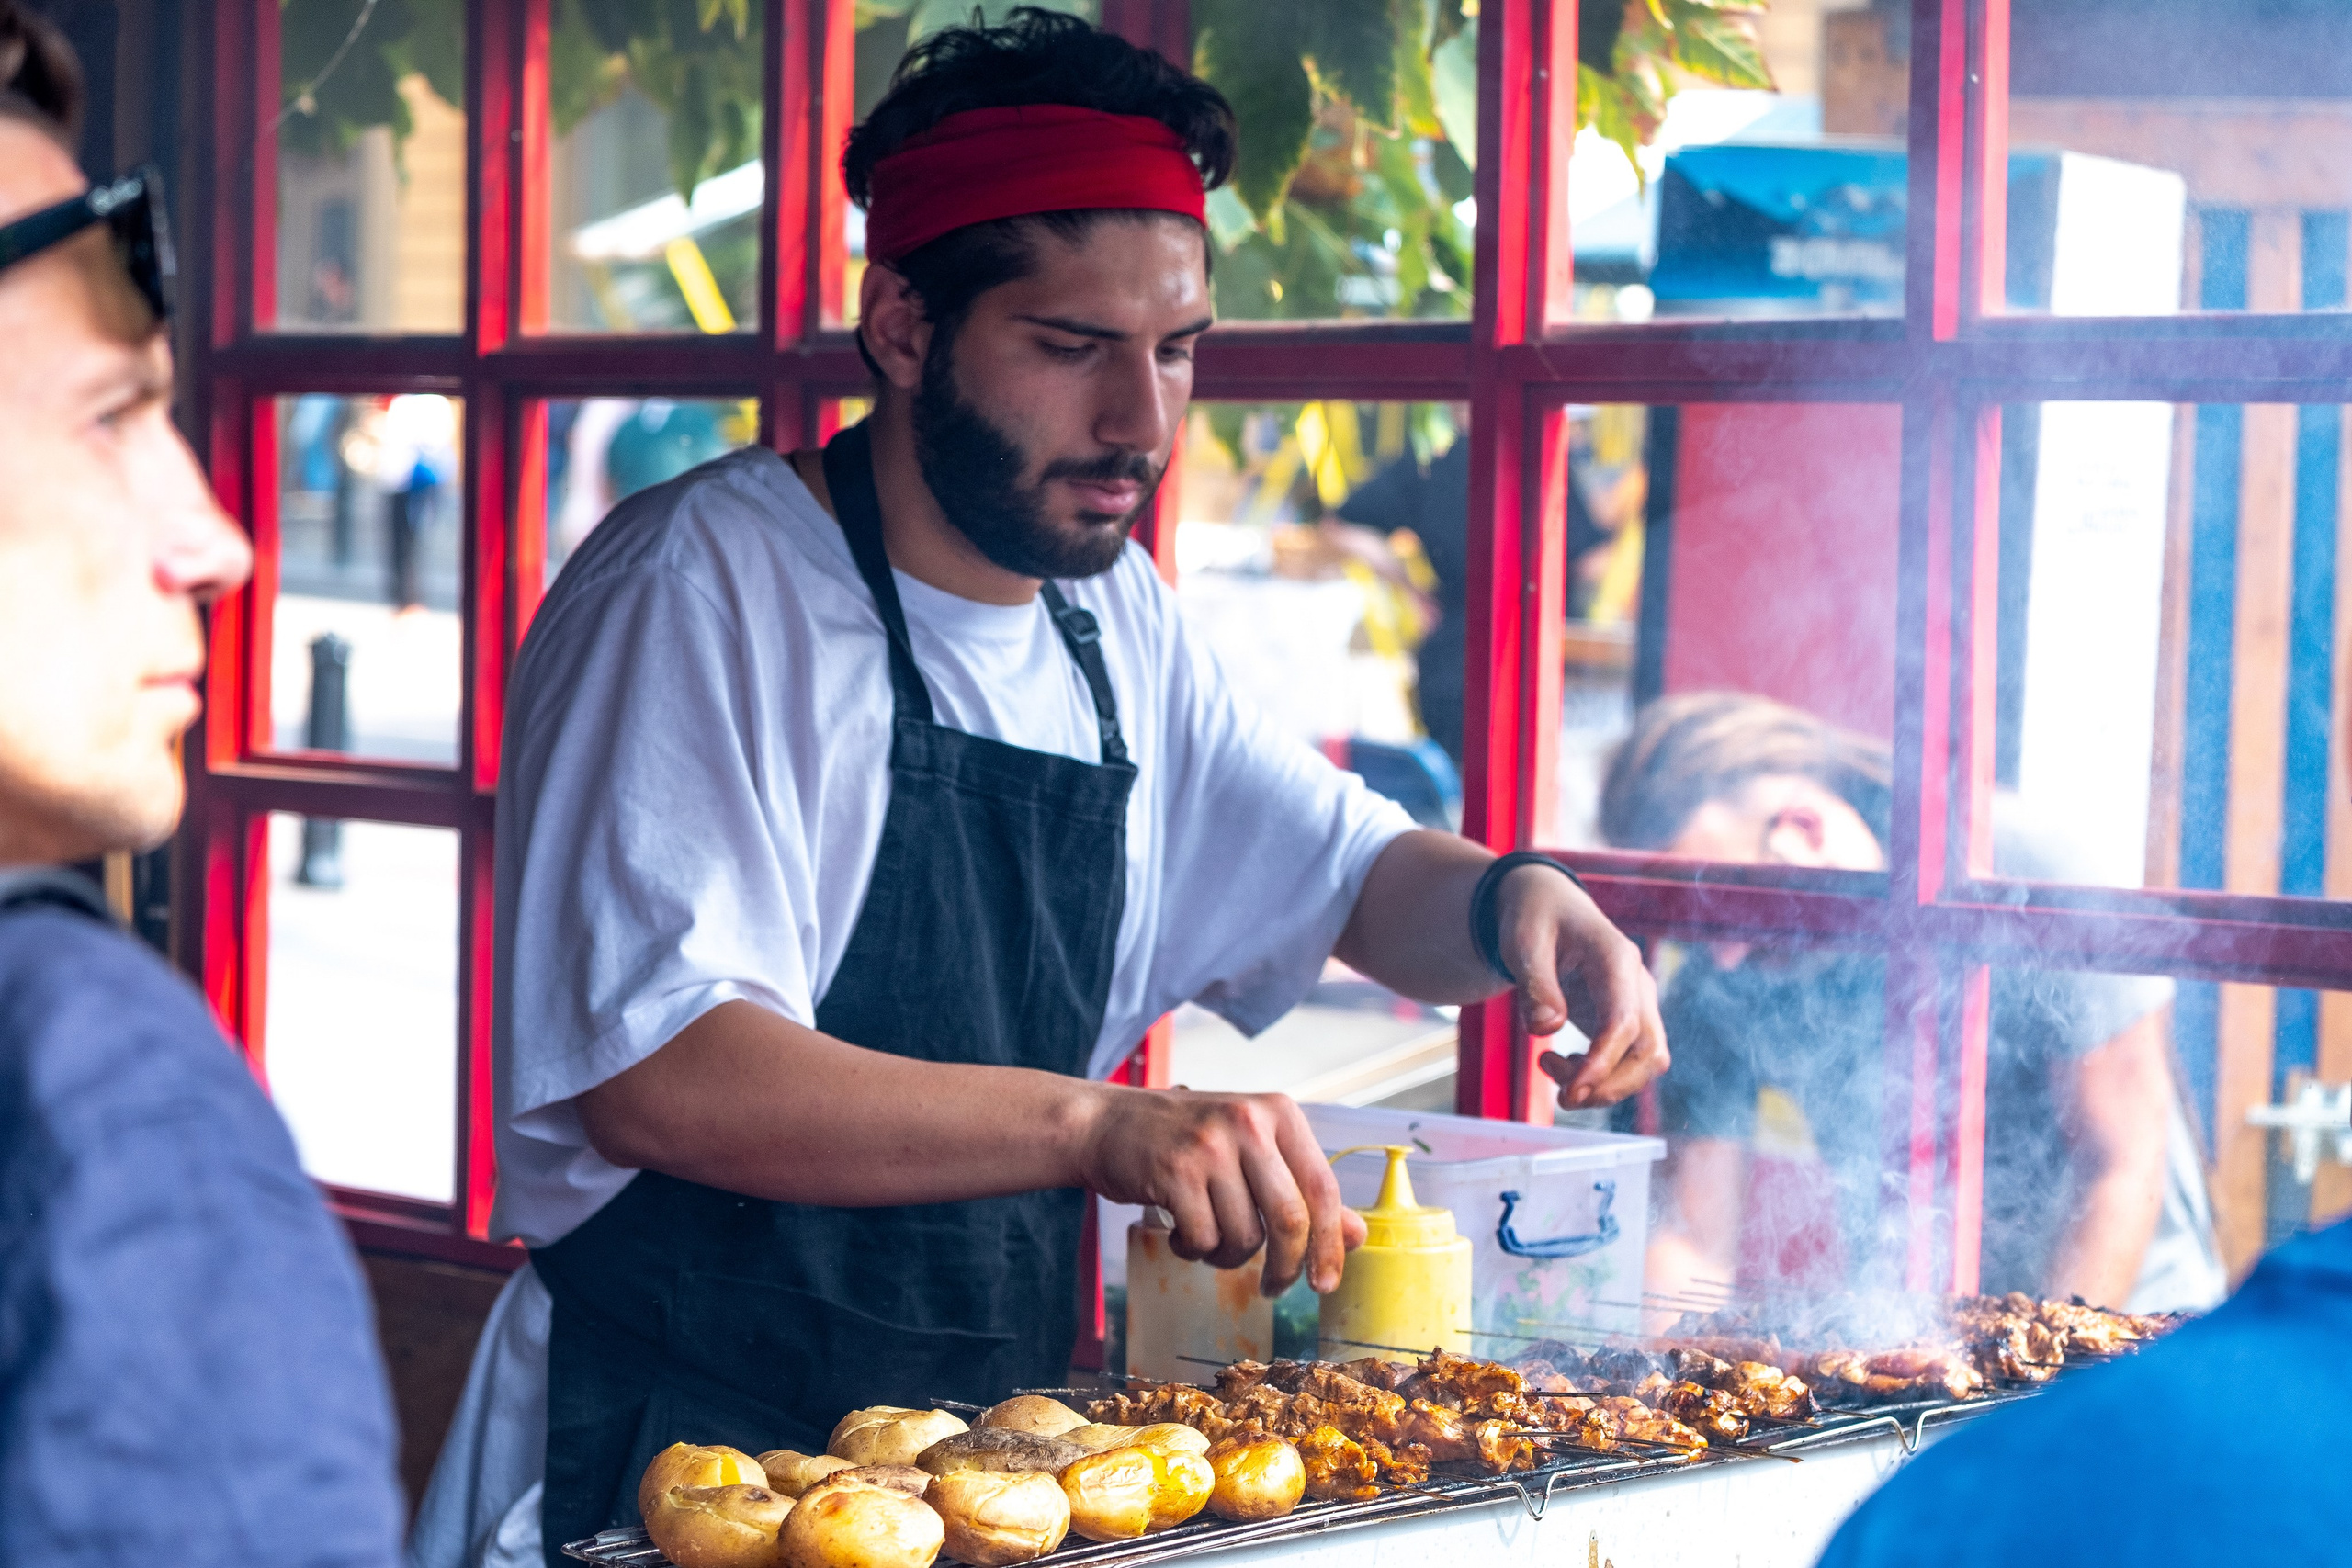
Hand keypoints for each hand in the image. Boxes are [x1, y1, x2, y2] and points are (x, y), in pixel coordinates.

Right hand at [1071, 1085, 1367, 1295]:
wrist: (1107, 1124)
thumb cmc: (1186, 1140)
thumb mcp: (1252, 1152)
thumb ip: (1303, 1190)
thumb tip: (1357, 1235)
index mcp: (1278, 1112)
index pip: (1322, 1187)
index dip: (1330, 1243)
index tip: (1327, 1282)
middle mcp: (1248, 1122)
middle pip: (1290, 1218)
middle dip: (1286, 1267)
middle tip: (1276, 1287)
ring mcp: (1209, 1145)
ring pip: (1245, 1235)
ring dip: (1228, 1256)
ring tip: (1208, 1238)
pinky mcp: (1173, 1171)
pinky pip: (1203, 1239)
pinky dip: (1195, 1250)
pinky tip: (1181, 1232)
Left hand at [1493, 865, 1668, 1107]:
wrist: (1546, 905)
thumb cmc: (1535, 917)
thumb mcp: (1524, 941)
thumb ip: (1535, 983)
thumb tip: (1546, 1029)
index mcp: (1615, 957)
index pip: (1624, 1021)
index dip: (1603, 1062)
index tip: (1572, 1091)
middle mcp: (1636, 983)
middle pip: (1649, 1051)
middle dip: (1610, 1085)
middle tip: (1563, 1098)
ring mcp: (1636, 1003)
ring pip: (1646, 1062)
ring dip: (1604, 1084)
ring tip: (1549, 1065)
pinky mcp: (1626, 1019)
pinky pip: (1629, 1060)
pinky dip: (1599, 1076)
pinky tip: (1559, 1062)